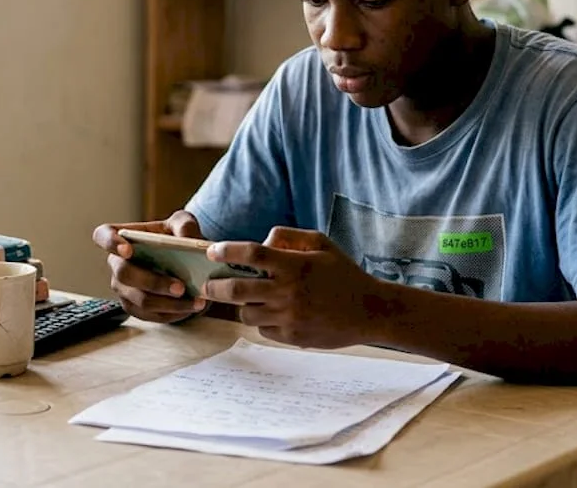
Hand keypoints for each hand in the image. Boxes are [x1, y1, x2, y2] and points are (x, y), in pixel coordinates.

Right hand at [91, 211, 207, 323]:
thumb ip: (184, 224)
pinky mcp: (136, 308)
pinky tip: (191, 307)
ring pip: (140, 300)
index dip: (110, 243)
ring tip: (194, 301)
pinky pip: (151, 315)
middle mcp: (117, 264)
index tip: (128, 250)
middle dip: (153, 282)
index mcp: (122, 238)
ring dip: (169, 303)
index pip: (103, 235)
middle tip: (180, 287)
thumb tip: (186, 237)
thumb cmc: (176, 238)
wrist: (187, 263)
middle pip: (124, 274)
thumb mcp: (183, 224)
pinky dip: (173, 313)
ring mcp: (124, 289)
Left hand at [201, 226, 383, 348]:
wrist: (370, 312)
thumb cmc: (344, 274)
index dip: (227, 251)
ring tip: (244, 299)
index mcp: (294, 266)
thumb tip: (263, 240)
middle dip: (215, 286)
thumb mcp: (322, 244)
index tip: (213, 251)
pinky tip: (272, 314)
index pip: (251, 255)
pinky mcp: (292, 338)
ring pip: (246, 314)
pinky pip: (263, 330)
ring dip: (241, 305)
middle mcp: (288, 292)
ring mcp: (289, 318)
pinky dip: (262, 321)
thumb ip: (289, 238)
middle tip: (207, 284)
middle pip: (236, 290)